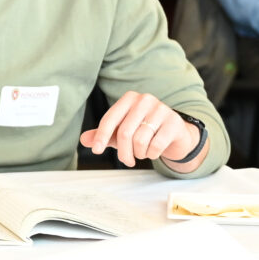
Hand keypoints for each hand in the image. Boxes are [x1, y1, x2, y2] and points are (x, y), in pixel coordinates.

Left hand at [79, 92, 201, 169]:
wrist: (174, 135)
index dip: (101, 136)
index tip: (97, 150)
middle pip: (125, 132)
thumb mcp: (122, 133)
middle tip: (127, 161)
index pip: (110, 118)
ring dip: (139, 154)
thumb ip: (103, 135)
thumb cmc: (145, 131)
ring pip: (140, 141)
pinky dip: (152, 154)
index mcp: (129, 98)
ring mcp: (161, 109)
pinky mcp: (174, 122)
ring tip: (143, 152)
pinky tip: (154, 151)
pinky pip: (156, 146)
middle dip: (123, 153)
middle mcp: (145, 100)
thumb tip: (84, 139)